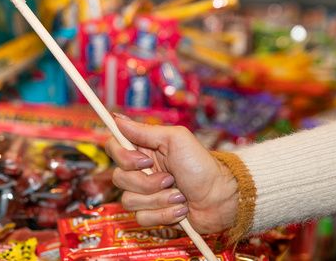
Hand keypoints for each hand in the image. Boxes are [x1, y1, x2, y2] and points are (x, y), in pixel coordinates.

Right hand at [105, 114, 237, 233]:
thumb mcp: (176, 139)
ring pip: (129, 200)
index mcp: (144, 150)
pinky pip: (142, 218)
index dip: (123, 157)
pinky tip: (181, 208)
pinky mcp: (153, 214)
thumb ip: (144, 130)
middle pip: (119, 178)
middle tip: (171, 179)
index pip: (113, 148)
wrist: (222, 198)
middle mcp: (141, 171)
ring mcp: (146, 194)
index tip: (145, 161)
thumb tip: (116, 118)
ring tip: (180, 195)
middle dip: (147, 182)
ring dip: (159, 199)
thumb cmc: (202, 166)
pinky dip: (164, 214)